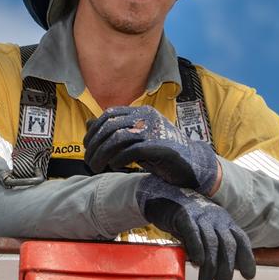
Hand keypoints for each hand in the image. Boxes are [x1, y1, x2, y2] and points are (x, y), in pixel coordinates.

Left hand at [85, 106, 219, 193]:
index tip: (87, 146)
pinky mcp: (161, 148)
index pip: (110, 114)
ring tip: (98, 166)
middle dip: (95, 145)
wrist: (191, 165)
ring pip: (119, 138)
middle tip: (90, 161)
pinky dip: (119, 158)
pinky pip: (133, 150)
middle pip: (111, 126)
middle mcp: (148, 118)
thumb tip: (88, 123)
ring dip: (103, 154)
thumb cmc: (160, 153)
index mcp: (141, 113)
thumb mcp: (134, 140)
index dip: (94, 130)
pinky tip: (115, 166)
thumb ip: (114, 132)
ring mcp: (155, 132)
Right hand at [136, 177, 255, 279]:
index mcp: (224, 221)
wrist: (162, 195)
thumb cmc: (186, 219)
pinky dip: (197, 248)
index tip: (248, 276)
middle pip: (227, 245)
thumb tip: (227, 268)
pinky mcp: (183, 215)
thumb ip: (215, 245)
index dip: (247, 258)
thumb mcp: (205, 229)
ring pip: (211, 242)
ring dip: (211, 266)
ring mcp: (200, 216)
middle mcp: (216, 218)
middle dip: (226, 269)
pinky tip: (198, 262)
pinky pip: (193, 232)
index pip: (241, 240)